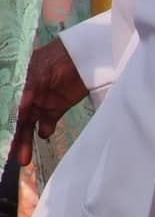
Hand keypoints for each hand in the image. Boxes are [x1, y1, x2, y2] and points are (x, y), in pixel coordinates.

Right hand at [11, 39, 88, 165]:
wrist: (84, 57)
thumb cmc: (55, 60)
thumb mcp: (37, 75)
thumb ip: (26, 93)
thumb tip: (19, 111)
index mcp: (14, 86)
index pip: (6, 109)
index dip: (4, 124)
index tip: (2, 140)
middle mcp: (23, 96)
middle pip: (15, 120)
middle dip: (12, 138)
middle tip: (9, 157)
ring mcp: (39, 102)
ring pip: (28, 125)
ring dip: (25, 141)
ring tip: (23, 160)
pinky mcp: (56, 107)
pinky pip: (47, 122)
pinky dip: (45, 130)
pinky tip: (44, 134)